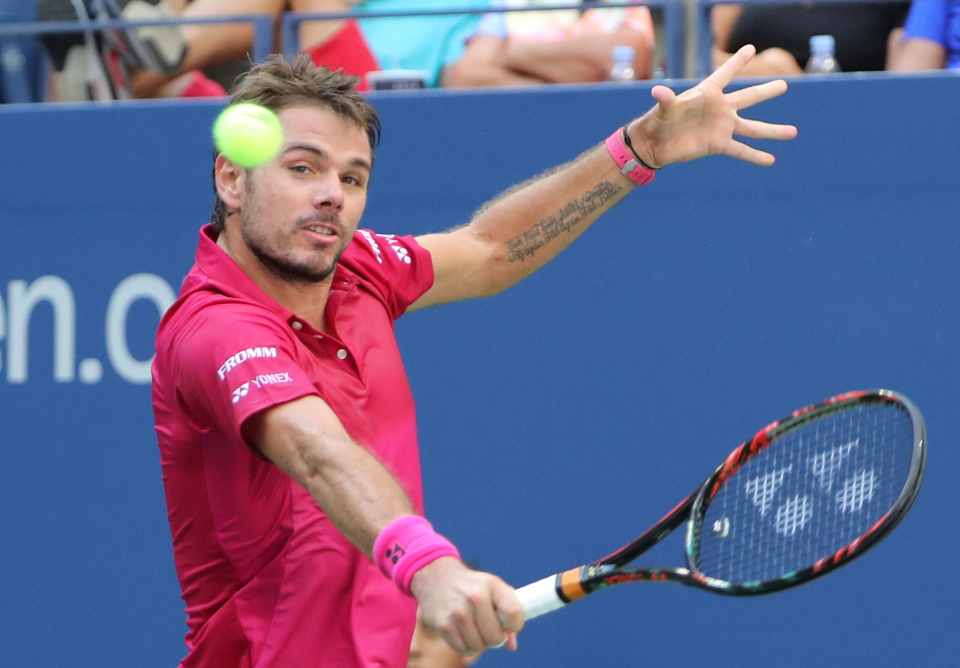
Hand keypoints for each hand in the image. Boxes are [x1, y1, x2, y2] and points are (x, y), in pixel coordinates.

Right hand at [409, 557, 523, 655]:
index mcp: (491, 584)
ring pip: (479, 646)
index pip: (513, 612)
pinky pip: (463, 649)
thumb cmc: (472, 587)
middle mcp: (475, 596)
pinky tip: (463, 632)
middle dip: (495, 638)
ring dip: (480, 643)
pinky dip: (466, 645)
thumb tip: (511, 646)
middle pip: (495, 636)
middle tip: (490, 630)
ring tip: (475, 629)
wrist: (436, 578)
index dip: (516, 625)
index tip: (510, 625)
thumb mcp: (492, 589)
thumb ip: (507, 613)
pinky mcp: (443, 625)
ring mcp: (458, 612)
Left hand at [627, 44, 797, 167]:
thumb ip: (666, 101)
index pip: (725, 74)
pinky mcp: (718, 145)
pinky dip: (755, 156)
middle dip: (766, 91)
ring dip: (773, 131)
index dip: (737, 62)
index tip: (750, 48)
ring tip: (794, 132)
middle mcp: (720, 109)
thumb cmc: (658, 122)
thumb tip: (658, 91)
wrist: (655, 145)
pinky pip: (741, 150)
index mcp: (708, 94)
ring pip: (753, 129)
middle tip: (784, 85)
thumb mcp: (664, 110)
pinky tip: (771, 160)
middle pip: (748, 97)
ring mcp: (722, 127)